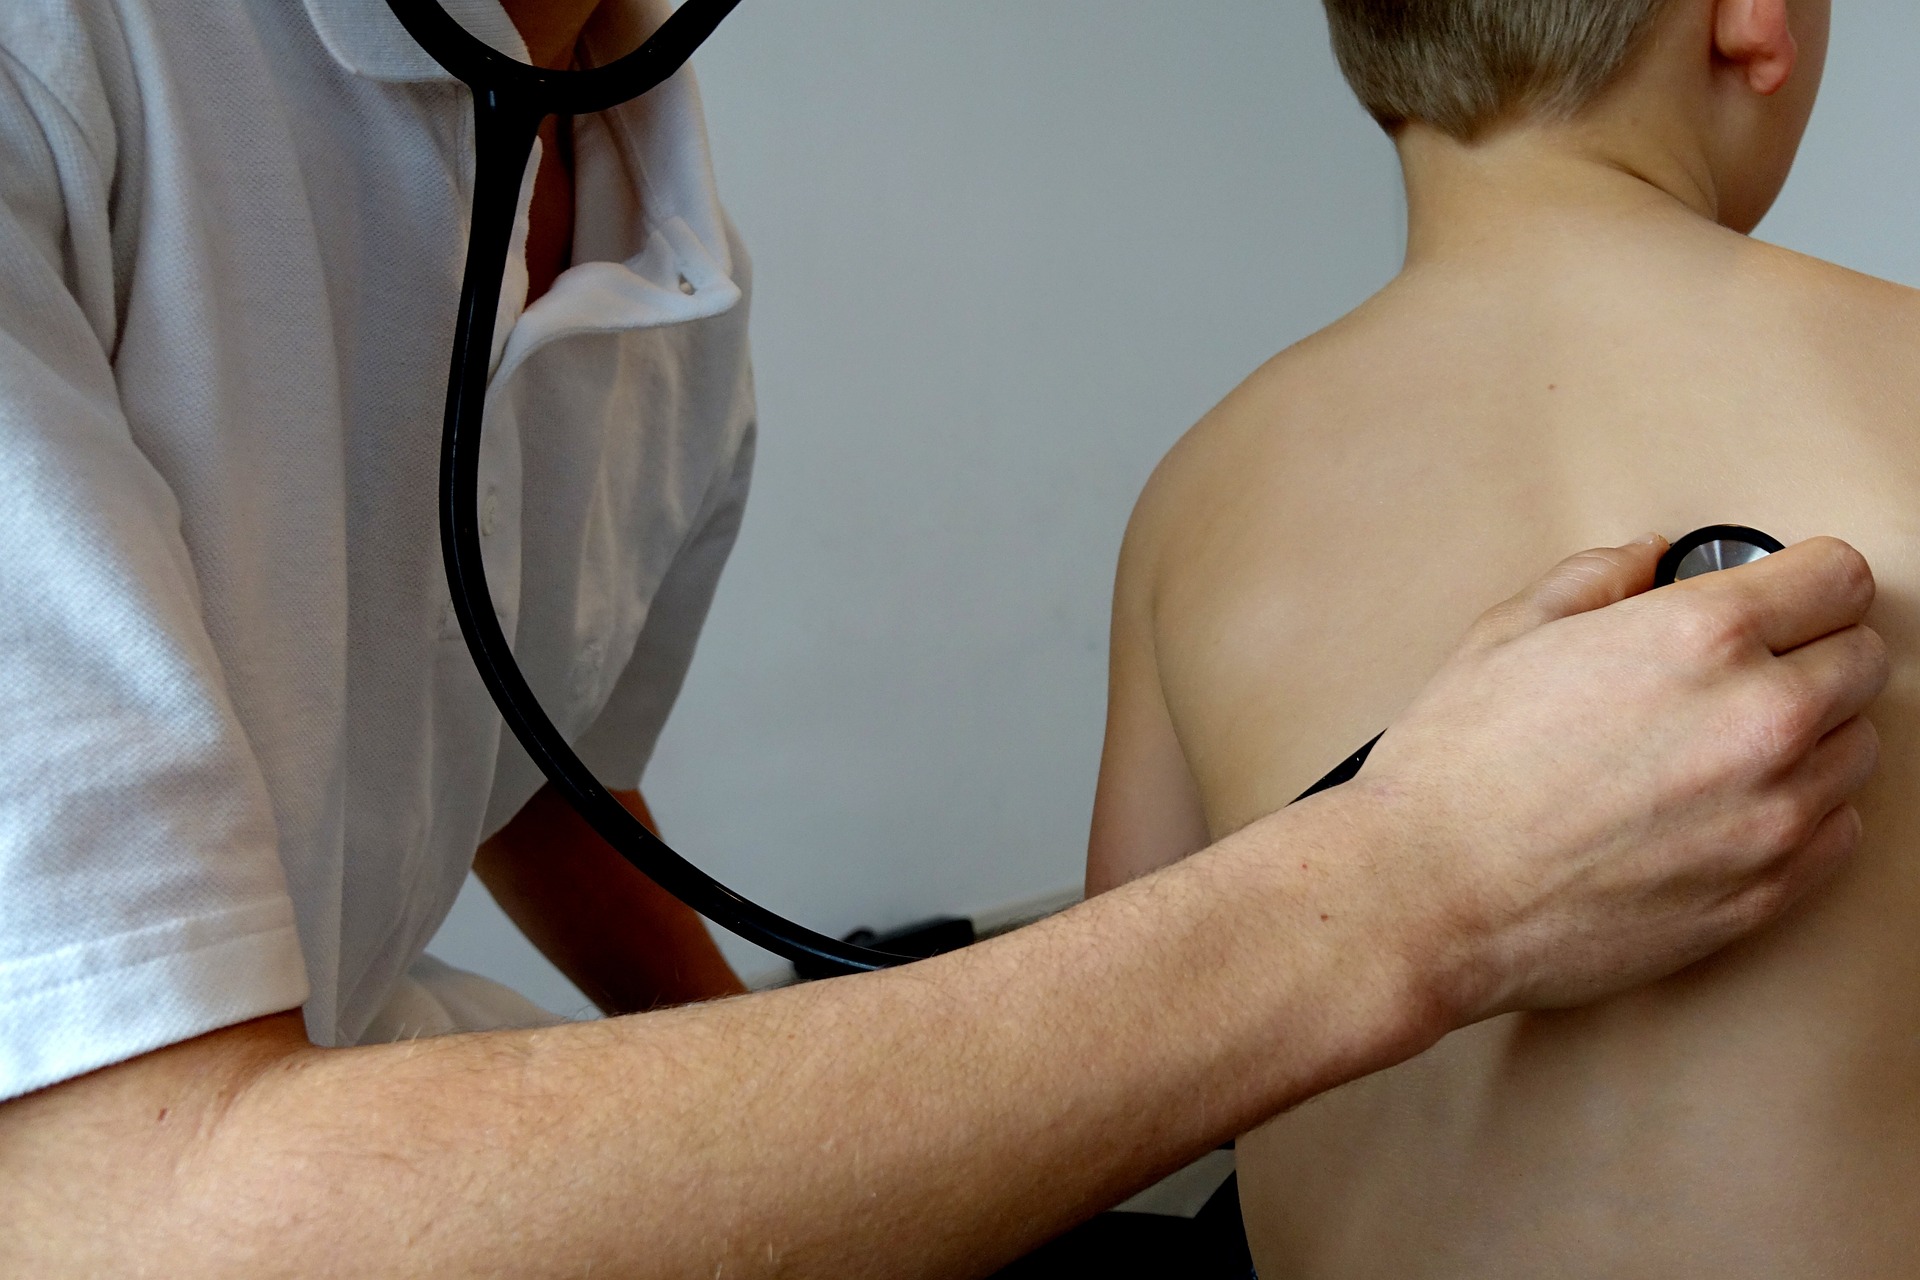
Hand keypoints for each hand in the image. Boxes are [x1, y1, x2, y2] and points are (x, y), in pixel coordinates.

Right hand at [1342, 534, 1886, 1021]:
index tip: (1785, 594)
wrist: (1425, 895)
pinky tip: (1729, 805)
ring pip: (1857, 748)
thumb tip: (1644, 560)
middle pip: (1862, 660)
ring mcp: (1772, 815)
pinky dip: (1802, 812)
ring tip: (1724, 744)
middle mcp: (1757, 721)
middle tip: (1746, 668)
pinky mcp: (1766, 893)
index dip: (1806, 579)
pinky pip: (1840, 832)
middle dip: (1810, 651)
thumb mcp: (1505, 634)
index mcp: (1700, 638)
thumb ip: (1594, 579)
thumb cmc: (1453, 773)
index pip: (1840, 579)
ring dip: (1809, 736)